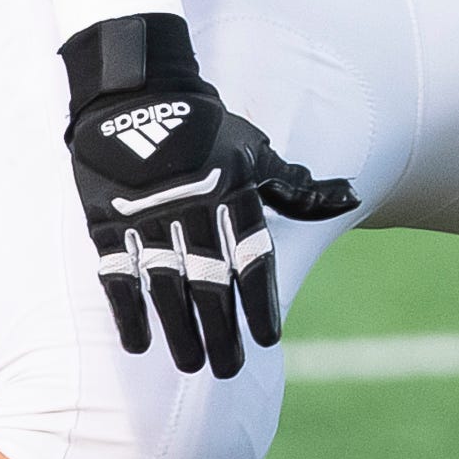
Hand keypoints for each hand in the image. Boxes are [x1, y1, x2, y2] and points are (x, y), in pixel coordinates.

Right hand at [61, 13, 356, 376]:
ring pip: (166, 283)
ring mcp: (146, 212)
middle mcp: (192, 204)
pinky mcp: (106, 217)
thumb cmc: (207, 127)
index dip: (260, 300)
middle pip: (211, 279)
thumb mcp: (256, 152)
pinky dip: (128, 310)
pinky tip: (140, 343)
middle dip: (221, 329)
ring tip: (191, 364)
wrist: (137, 90)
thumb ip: (298, 187)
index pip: (253, 256)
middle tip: (229, 369)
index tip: (268, 340)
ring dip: (179, 328)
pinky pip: (117, 272)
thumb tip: (352, 198)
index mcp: (232, 189)